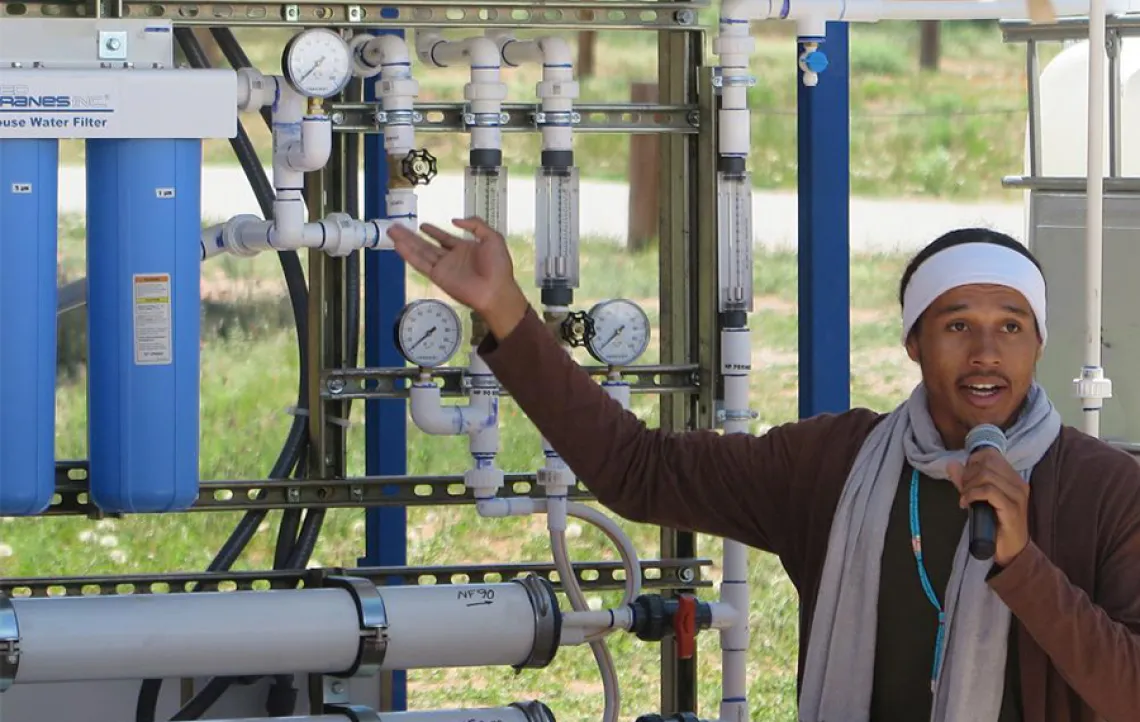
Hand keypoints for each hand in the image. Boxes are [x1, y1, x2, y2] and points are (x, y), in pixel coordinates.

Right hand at [388, 217, 528, 337]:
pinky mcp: (437, 276)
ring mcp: (443, 267)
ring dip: (405, 242)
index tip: (422, 226)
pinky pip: (420, 263)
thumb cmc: (498, 265)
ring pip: (420, 252)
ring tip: (392, 231)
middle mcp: (451, 258)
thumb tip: (455, 221)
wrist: (496, 290)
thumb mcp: (492, 238)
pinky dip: (408, 254)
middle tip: (397, 227)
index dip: (434, 232)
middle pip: (427, 245)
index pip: (444, 238)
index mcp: (465, 249)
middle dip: (412, 236)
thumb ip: (475, 225)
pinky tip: (398, 245)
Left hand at [947, 448, 1029, 565]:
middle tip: (963, 489)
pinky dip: (972, 495)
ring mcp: (1017, 496)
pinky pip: (988, 492)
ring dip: (969, 486)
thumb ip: (966, 481)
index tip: (965, 476)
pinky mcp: (1012, 509)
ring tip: (965, 498)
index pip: (991, 455)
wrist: (1011, 549)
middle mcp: (1018, 483)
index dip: (973, 461)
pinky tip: (966, 504)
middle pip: (988, 463)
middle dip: (969, 474)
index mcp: (1013, 478)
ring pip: (987, 476)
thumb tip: (951, 464)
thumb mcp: (978, 498)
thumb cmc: (995, 523)